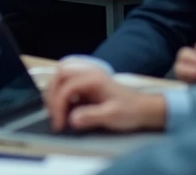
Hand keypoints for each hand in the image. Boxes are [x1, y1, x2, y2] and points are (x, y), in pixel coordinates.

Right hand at [46, 65, 165, 132]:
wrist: (143, 109)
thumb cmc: (130, 111)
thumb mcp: (112, 116)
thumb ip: (91, 116)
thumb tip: (71, 120)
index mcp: (93, 78)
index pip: (67, 86)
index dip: (58, 105)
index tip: (59, 123)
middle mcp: (87, 73)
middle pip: (59, 75)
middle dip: (52, 96)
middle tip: (54, 116)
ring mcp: (86, 77)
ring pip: (60, 78)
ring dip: (54, 94)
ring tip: (56, 113)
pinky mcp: (85, 84)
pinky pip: (66, 84)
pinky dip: (60, 96)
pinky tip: (64, 110)